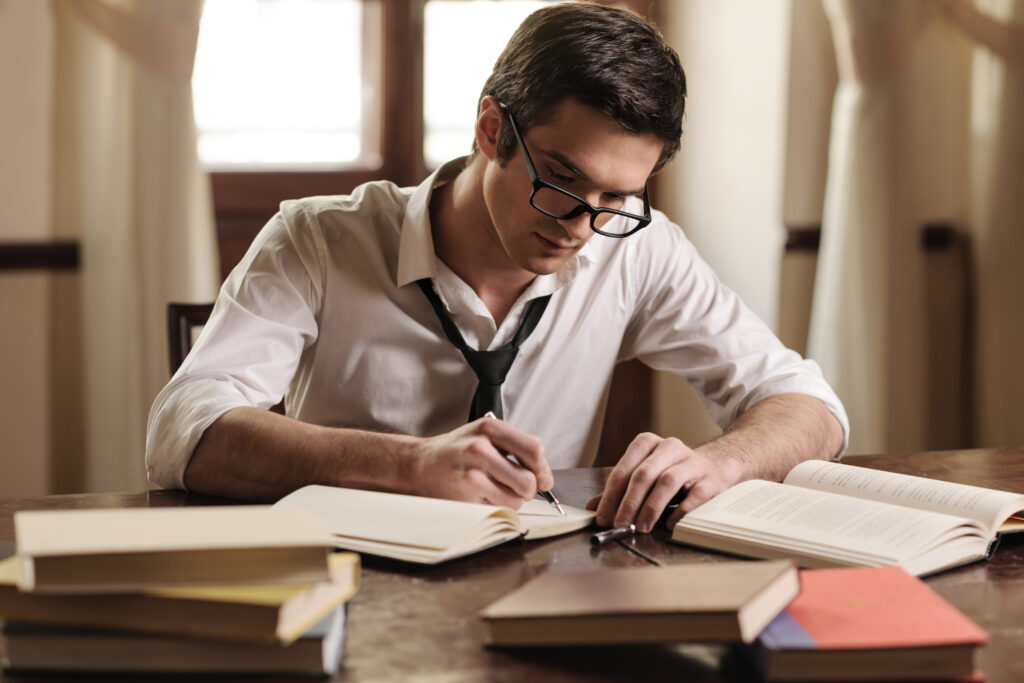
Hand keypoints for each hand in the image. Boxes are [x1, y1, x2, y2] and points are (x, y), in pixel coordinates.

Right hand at [413, 417, 551, 508]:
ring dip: (511, 500)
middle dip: (528, 489)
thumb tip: (544, 477)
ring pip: (515, 500)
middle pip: (528, 480)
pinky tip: (481, 496)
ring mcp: (470, 475)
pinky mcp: (463, 498)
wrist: (419, 464)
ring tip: (495, 490)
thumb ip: (516, 448)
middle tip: (517, 487)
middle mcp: (480, 449)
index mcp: (490, 429)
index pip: (534, 449)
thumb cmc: (456, 450)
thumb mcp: (484, 435)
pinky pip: (497, 510)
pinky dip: (495, 507)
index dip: (543, 469)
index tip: (542, 478)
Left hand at [585, 432, 743, 531]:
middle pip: (643, 474)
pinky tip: (668, 525)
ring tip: (641, 527)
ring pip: (666, 482)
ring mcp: (691, 461)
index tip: (602, 517)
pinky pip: (693, 496)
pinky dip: (679, 512)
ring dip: (650, 508)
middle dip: (628, 503)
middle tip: (620, 524)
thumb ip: (619, 490)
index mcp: (648, 444)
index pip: (624, 469)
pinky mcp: (710, 479)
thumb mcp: (645, 475)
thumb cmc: (673, 473)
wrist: (716, 466)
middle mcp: (669, 447)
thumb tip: (592, 507)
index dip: (611, 495)